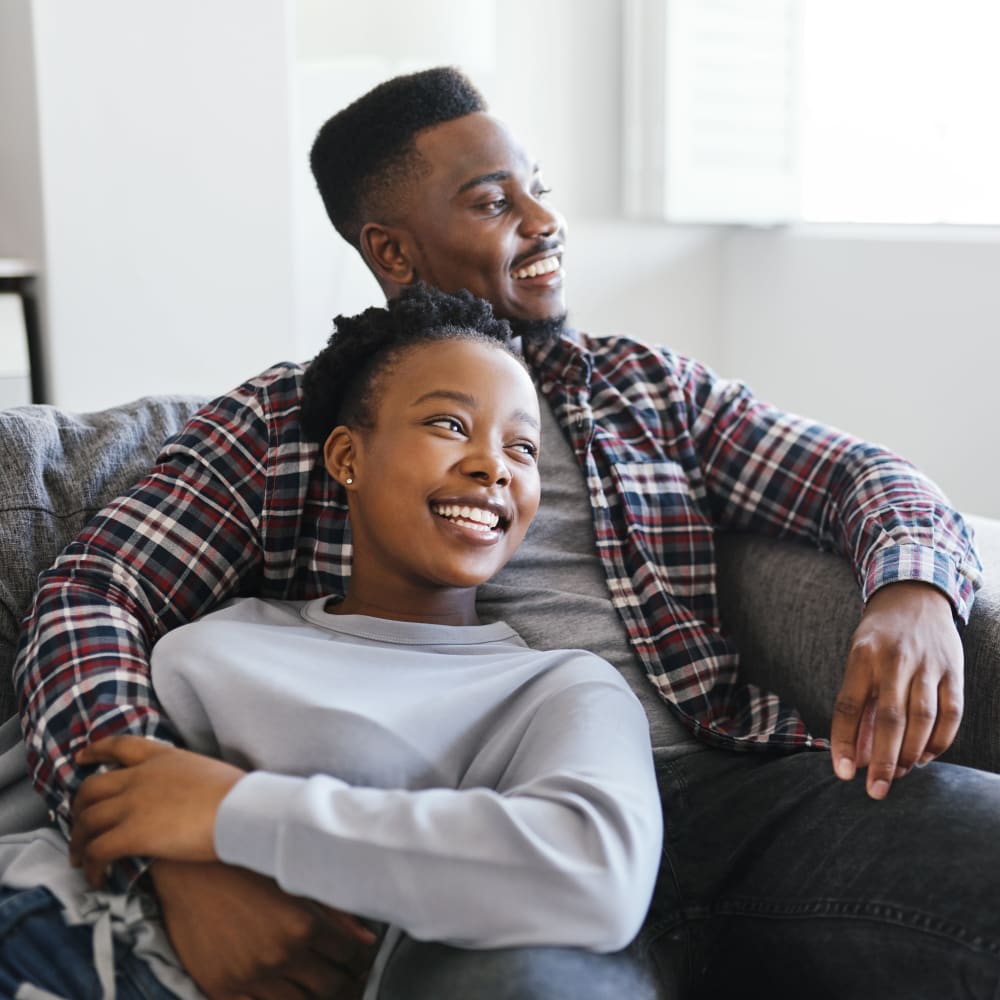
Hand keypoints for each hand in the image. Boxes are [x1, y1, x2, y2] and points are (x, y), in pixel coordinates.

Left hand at [70, 735, 243, 884]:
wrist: (243, 809)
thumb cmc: (239, 795)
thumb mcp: (206, 771)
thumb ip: (183, 778)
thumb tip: (183, 796)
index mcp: (162, 757)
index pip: (120, 746)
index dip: (96, 751)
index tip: (82, 759)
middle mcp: (141, 776)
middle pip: (91, 788)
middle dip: (78, 809)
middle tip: (79, 826)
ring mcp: (133, 803)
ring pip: (87, 821)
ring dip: (79, 843)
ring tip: (81, 860)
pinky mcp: (133, 834)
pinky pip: (98, 851)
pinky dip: (92, 867)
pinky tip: (98, 878)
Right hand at [150, 859, 376, 998]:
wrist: (187, 875)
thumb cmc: (245, 869)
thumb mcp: (294, 881)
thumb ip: (334, 912)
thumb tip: (367, 940)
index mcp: (303, 925)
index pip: (350, 957)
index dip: (359, 958)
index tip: (358, 958)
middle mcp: (279, 956)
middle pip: (330, 988)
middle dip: (344, 982)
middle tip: (346, 976)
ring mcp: (249, 978)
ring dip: (312, 996)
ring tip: (316, 985)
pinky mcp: (222, 990)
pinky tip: (284, 991)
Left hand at [830, 581, 963, 798]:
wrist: (914, 595)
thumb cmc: (878, 635)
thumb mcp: (857, 658)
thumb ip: (858, 703)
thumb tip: (855, 755)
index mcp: (862, 655)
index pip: (849, 705)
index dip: (844, 742)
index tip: (843, 773)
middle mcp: (895, 659)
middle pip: (890, 718)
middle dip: (883, 759)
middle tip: (876, 790)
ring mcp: (928, 664)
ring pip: (923, 718)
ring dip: (911, 753)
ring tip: (899, 774)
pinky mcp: (954, 669)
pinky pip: (952, 712)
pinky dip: (940, 740)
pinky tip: (926, 757)